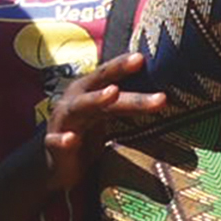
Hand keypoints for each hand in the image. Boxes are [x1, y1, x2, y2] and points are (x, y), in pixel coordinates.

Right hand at [37, 47, 170, 187]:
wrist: (56, 164)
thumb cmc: (86, 135)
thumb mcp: (108, 116)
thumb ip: (129, 103)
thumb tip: (166, 93)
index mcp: (90, 92)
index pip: (110, 74)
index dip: (124, 64)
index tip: (143, 56)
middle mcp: (76, 101)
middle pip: (100, 84)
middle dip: (119, 72)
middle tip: (138, 61)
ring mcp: (63, 122)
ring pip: (80, 107)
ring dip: (95, 99)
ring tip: (112, 93)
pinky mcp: (54, 145)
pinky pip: (57, 141)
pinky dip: (63, 139)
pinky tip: (70, 139)